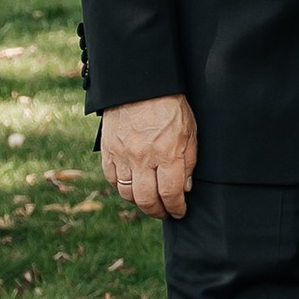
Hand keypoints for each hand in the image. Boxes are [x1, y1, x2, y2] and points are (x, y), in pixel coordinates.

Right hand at [100, 93, 196, 219]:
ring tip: (150, 202)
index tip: (180, 212)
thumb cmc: (170, 105)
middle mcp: (143, 158)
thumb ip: (189, 161)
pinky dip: (122, 188)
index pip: (171, 193)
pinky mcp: (108, 152)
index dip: (176, 208)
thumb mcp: (190, 130)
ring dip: (140, 203)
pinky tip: (132, 187)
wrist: (139, 85)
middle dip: (158, 212)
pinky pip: (112, 180)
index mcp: (167, 152)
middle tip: (165, 213)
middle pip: (147, 200)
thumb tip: (186, 188)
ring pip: (128, 194)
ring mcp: (122, 156)